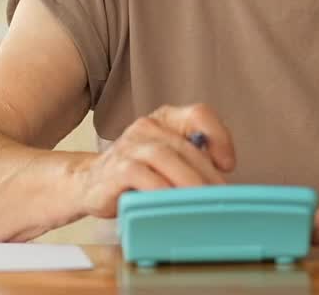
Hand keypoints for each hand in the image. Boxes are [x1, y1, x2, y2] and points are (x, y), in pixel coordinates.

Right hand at [74, 104, 235, 217]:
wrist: (89, 182)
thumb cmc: (136, 173)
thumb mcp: (167, 160)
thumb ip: (191, 161)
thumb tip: (221, 183)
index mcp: (165, 120)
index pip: (199, 114)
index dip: (219, 136)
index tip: (228, 164)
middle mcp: (147, 127)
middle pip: (185, 145)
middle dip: (207, 174)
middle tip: (221, 198)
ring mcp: (130, 146)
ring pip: (165, 157)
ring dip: (188, 181)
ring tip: (202, 202)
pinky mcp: (116, 168)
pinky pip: (141, 175)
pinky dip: (160, 190)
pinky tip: (172, 204)